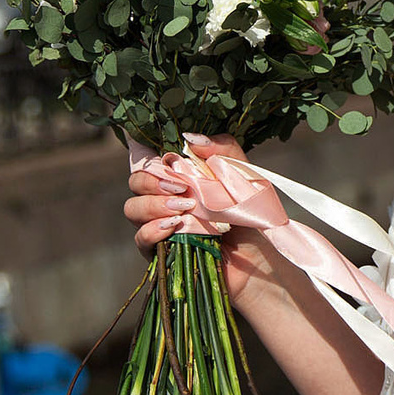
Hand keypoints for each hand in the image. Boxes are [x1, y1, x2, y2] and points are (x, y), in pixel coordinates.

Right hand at [123, 136, 266, 298]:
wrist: (260, 257)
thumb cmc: (251, 215)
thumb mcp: (242, 175)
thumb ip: (221, 150)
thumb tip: (189, 137)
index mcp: (181, 177)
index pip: (149, 159)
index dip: (144, 151)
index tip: (163, 154)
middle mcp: (166, 199)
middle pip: (136, 182)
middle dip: (152, 181)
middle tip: (180, 187)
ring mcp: (160, 226)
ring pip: (133, 208)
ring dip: (154, 205)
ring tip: (184, 209)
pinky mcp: (161, 253)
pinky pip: (141, 238)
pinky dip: (152, 229)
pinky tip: (173, 227)